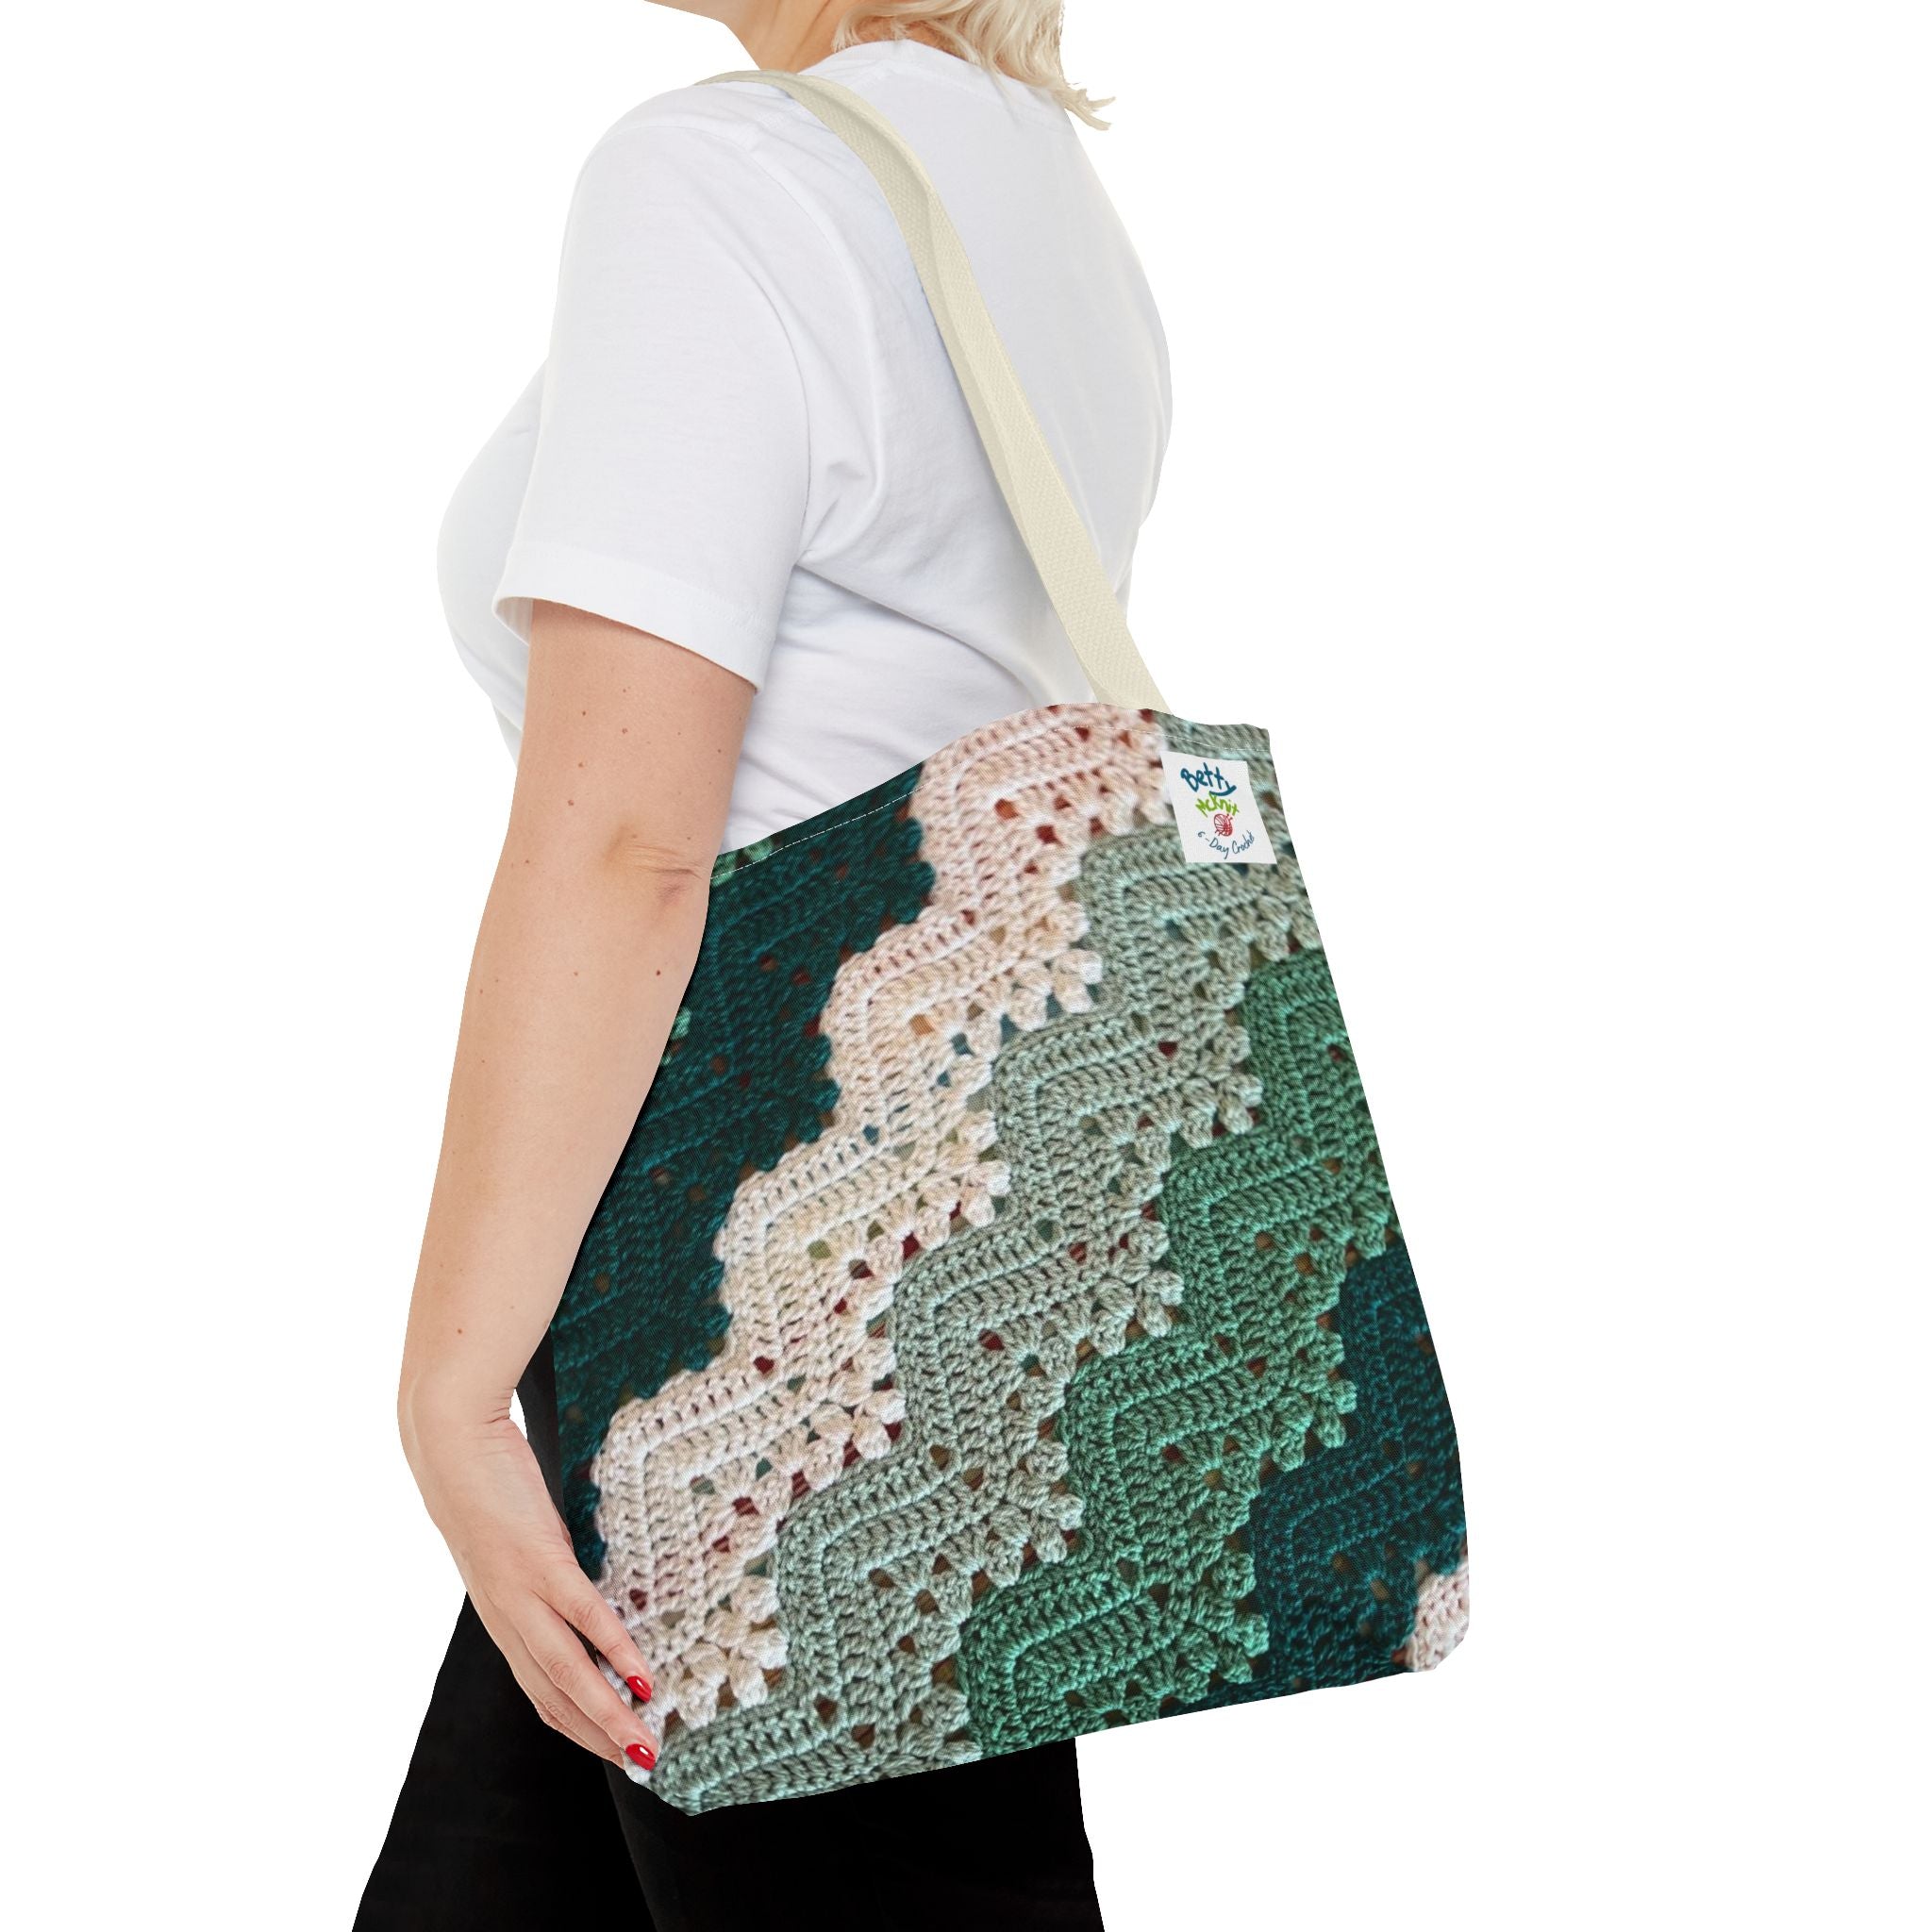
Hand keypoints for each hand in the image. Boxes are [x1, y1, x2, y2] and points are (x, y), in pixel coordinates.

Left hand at [403, 1403, 659, 1772]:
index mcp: (503, 1617)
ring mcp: (521, 1594)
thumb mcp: (517, 1541)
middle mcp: (507, 1619)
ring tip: (646, 1744)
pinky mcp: (538, 1562)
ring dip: (608, 1717)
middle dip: (598, 1738)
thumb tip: (585, 1580)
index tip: (617, 1750)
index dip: (579, 1727)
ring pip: (567, 1674)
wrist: (450, 1445)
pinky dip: (615, 1653)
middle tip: (644, 1767)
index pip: (541, 1691)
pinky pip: (583, 1618)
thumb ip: (544, 1568)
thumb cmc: (487, 1484)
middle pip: (554, 1699)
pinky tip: (643, 1677)